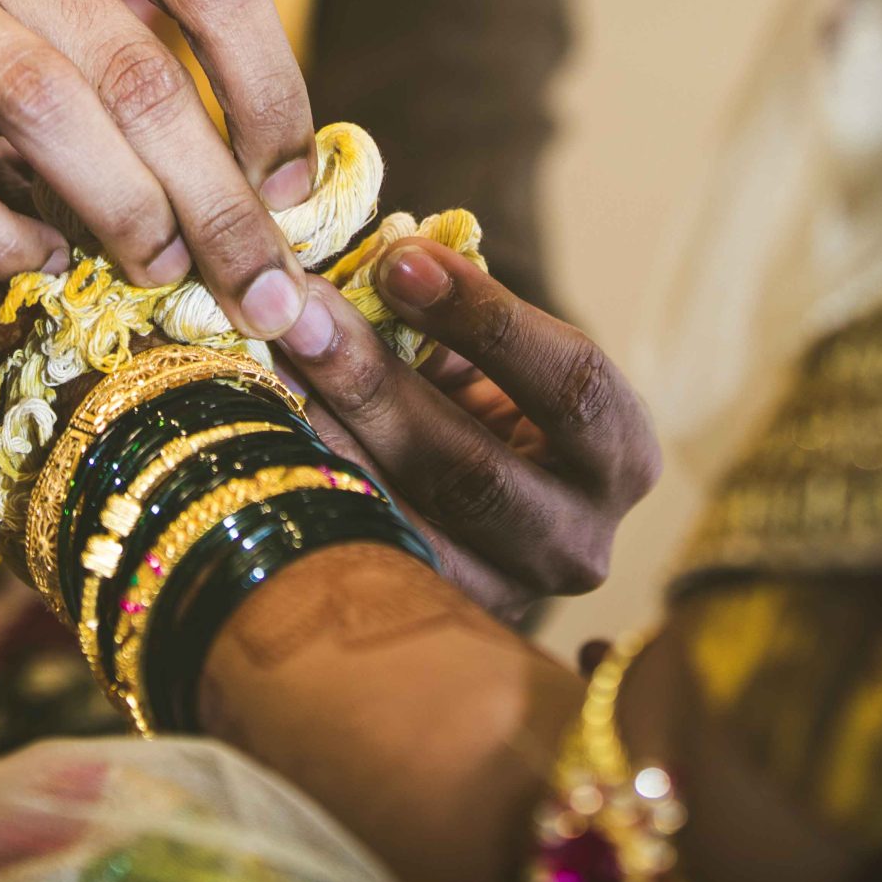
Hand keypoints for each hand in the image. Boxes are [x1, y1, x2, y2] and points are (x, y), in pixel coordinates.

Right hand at [0, 0, 318, 342]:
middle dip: (214, 197)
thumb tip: (269, 172)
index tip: (291, 182)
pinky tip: (36, 255)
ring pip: (44, 116)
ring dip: (121, 214)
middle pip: (137, 72)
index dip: (271, 89)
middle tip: (255, 280)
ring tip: (159, 267)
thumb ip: (150, 20)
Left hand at [277, 238, 660, 618]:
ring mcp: (505, 596)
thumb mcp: (492, 353)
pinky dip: (309, 489)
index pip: (569, 384)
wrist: (497, 505)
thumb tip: (370, 260)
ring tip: (265, 364)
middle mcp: (578, 543)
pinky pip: (363, 556)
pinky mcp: (435, 622)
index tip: (399, 259)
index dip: (483, 317)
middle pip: (472, 468)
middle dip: (376, 381)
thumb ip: (446, 314)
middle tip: (301, 310)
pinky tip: (261, 432)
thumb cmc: (495, 398)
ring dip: (326, 437)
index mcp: (621, 453)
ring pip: (408, 524)